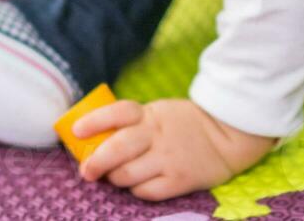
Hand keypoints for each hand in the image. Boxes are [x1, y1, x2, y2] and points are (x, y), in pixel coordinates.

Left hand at [74, 98, 275, 200]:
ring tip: (115, 178)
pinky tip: (138, 185)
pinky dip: (136, 191)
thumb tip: (95, 138)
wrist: (227, 135)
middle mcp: (157, 135)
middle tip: (86, 172)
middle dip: (96, 162)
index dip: (94, 120)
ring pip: (128, 174)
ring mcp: (168, 158)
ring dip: (115, 178)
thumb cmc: (184, 124)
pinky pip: (147, 191)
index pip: (117, 112)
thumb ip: (132, 123)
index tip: (76, 131)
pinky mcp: (180, 180)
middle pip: (118, 148)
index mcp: (150, 114)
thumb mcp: (158, 112)